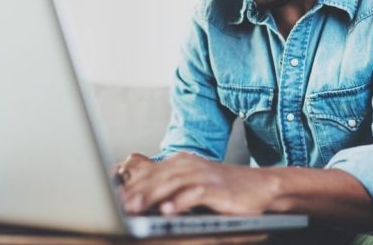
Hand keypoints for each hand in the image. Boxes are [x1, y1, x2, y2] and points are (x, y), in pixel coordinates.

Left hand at [121, 152, 278, 215]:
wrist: (260, 185)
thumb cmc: (225, 188)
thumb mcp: (195, 183)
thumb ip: (171, 186)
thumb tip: (142, 198)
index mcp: (181, 163)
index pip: (150, 172)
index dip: (130, 184)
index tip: (113, 196)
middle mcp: (190, 165)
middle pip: (157, 177)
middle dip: (135, 191)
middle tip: (117, 204)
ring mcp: (203, 175)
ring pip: (171, 184)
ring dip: (151, 196)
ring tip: (136, 208)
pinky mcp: (216, 188)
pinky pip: (194, 194)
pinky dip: (179, 202)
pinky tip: (167, 210)